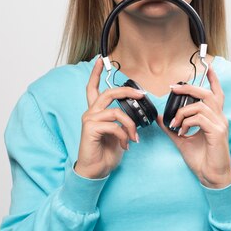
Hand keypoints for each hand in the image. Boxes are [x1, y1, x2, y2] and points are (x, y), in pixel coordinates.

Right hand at [75, 57, 141, 178]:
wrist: (96, 170)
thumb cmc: (106, 152)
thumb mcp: (118, 133)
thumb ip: (122, 120)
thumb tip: (136, 113)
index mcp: (96, 111)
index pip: (93, 87)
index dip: (96, 73)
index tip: (101, 59)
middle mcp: (90, 113)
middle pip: (109, 93)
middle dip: (127, 91)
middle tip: (142, 95)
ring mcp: (89, 120)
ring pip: (116, 112)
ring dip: (130, 125)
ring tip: (133, 138)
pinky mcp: (90, 129)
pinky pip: (113, 125)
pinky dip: (124, 135)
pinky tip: (125, 145)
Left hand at [156, 66, 230, 188]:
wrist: (211, 176)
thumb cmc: (201, 159)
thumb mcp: (182, 140)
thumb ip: (172, 127)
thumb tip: (160, 117)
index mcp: (214, 118)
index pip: (217, 94)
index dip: (213, 80)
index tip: (208, 68)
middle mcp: (220, 118)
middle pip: (207, 94)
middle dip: (189, 88)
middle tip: (173, 88)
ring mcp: (220, 124)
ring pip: (200, 105)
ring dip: (182, 112)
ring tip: (175, 124)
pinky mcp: (218, 132)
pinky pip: (199, 118)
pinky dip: (186, 122)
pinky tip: (182, 133)